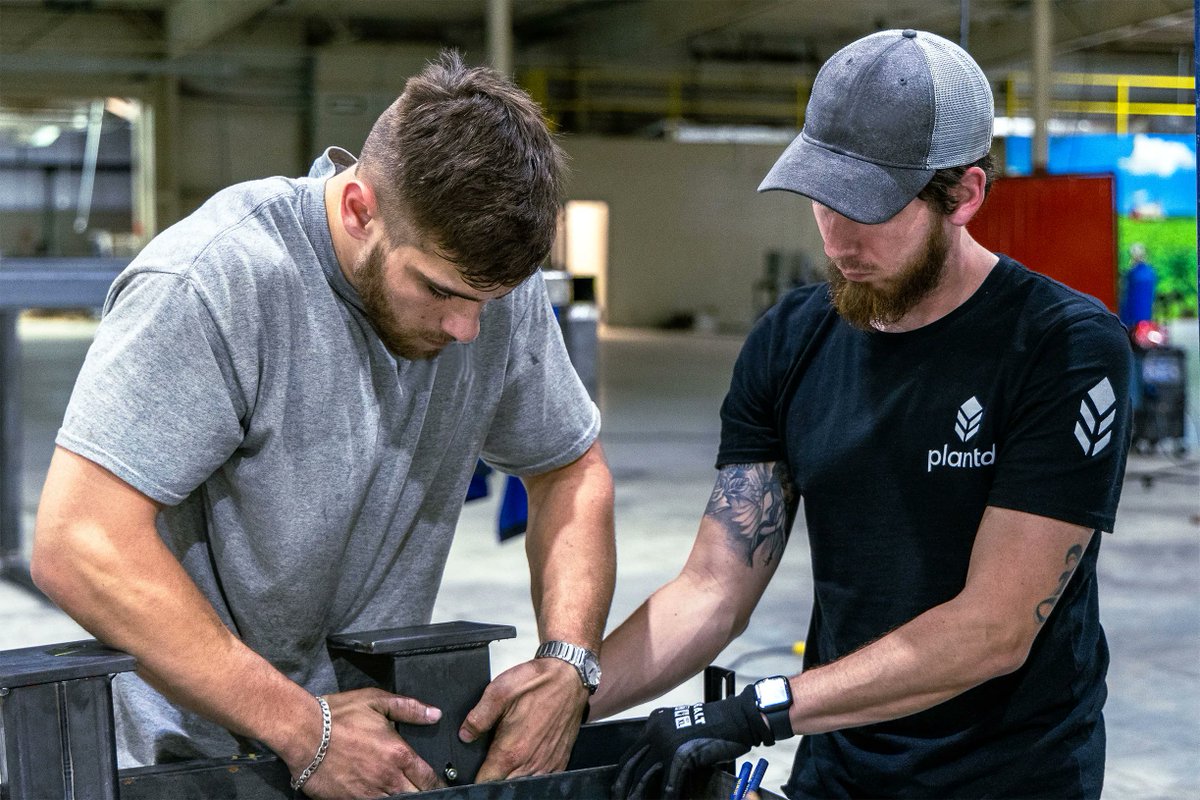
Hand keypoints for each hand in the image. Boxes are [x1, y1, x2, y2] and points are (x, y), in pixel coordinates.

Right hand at [292, 688, 444, 798]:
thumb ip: (408, 708)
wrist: (304, 734)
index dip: (437, 783)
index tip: (440, 784)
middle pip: (416, 795)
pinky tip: (379, 794)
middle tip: (423, 789)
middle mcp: (387, 778)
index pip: (428, 777)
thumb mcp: (376, 702)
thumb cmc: (339, 716)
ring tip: (401, 791)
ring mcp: (369, 793)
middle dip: (421, 792)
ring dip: (401, 796)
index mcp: (398, 754)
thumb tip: (434, 714)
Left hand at [459, 657, 587, 780]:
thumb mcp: (499, 691)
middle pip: (503, 784)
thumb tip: (465, 735)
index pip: (485, 781)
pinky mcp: (559, 761)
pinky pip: (541, 778)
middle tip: (494, 753)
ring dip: (513, 773)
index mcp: (511, 751)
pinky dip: (531, 771)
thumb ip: (478, 717)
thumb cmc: (537, 682)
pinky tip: (528, 752)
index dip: (477, 775)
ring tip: (512, 751)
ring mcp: (547, 764)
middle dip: (494, 773)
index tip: (477, 764)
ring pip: (522, 782)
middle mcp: (530, 763)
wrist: (570, 677)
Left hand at [612, 686, 771, 799]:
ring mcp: (666, 743)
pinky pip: (669, 784)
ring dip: (638, 795)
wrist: (736, 719)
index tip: (620, 786)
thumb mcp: (682, 728)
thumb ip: (667, 743)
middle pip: (631, 764)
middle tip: (619, 798)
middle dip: (623, 786)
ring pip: (644, 776)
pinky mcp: (680, 756)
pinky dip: (667, 797)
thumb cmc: (715, 726)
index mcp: (654, 723)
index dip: (624, 772)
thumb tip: (657, 768)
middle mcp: (655, 731)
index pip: (631, 752)